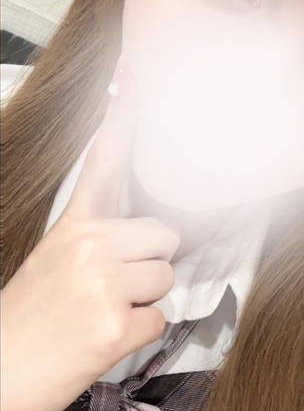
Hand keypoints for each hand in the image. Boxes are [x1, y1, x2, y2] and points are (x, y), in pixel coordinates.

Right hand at [0, 57, 180, 410]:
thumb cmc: (29, 318)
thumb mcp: (56, 260)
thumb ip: (100, 238)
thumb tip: (148, 235)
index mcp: (73, 226)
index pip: (103, 159)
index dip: (123, 115)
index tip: (133, 72)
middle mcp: (88, 244)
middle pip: (165, 236)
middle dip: (149, 263)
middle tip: (111, 287)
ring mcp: (101, 283)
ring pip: (167, 276)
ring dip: (144, 300)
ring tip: (103, 311)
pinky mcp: (112, 324)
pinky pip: (160, 319)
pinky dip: (138, 333)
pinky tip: (102, 337)